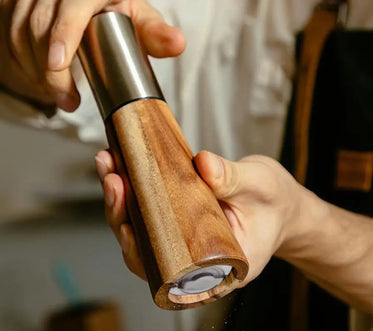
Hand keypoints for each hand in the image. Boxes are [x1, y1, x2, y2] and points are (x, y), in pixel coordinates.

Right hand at [0, 0, 184, 110]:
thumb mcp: (140, 22)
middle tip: (67, 101)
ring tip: (59, 96)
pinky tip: (39, 79)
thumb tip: (177, 44)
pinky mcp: (18, 4)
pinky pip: (8, 33)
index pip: (71, 7)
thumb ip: (156, 34)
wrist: (96, 4)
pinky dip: (22, 61)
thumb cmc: (121, 13)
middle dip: (50, 72)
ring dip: (34, 70)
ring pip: (19, 31)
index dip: (62, 34)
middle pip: (39, 25)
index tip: (58, 64)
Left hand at [95, 149, 313, 284]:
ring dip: (120, 200)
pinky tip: (121, 165)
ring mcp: (183, 243)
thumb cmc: (275, 205)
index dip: (141, 255)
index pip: (168, 275)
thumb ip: (234, 179)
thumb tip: (203, 164)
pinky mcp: (178, 222)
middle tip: (114, 181)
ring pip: (141, 231)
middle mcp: (193, 263)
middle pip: (146, 251)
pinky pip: (149, 212)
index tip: (126, 228)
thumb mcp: (261, 188)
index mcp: (216, 271)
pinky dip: (132, 190)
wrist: (280, 204)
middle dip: (122, 216)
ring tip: (109, 165)